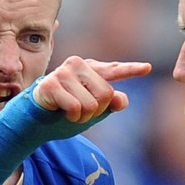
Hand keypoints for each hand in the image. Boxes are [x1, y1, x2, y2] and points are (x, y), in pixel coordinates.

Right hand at [33, 56, 151, 122]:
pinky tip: (61, 112)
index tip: (147, 68)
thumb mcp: (93, 112)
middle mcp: (79, 64)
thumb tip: (121, 99)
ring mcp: (64, 72)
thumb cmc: (65, 112)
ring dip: (82, 117)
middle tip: (80, 112)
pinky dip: (72, 117)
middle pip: (106, 94)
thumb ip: (109, 105)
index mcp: (91, 70)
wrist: (37, 120)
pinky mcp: (52, 83)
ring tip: (69, 112)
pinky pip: (76, 108)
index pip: (115, 70)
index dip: (131, 70)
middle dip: (96, 111)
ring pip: (91, 104)